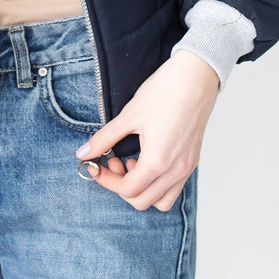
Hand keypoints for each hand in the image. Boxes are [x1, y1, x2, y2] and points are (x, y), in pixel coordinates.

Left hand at [75, 49, 219, 210]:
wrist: (196, 77)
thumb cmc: (165, 92)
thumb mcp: (129, 116)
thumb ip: (104, 139)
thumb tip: (83, 154)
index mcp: (158, 161)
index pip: (127, 190)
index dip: (106, 181)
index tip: (95, 166)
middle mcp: (175, 171)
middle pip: (142, 201)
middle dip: (120, 186)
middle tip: (112, 161)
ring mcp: (186, 168)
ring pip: (161, 201)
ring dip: (141, 189)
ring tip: (131, 162)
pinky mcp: (192, 161)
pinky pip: (173, 187)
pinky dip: (156, 183)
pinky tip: (146, 158)